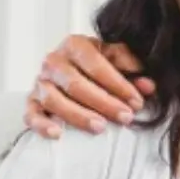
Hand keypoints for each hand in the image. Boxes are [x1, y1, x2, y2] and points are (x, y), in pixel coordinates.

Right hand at [25, 35, 153, 138]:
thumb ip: (134, 70)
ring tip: (100, 127)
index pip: (96, 64)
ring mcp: (40, 82)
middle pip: (75, 84)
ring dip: (78, 115)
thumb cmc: (103, 64)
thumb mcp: (119, 60)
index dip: (118, 84)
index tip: (137, 101)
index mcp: (76, 45)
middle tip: (126, 117)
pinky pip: (31, 115)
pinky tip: (58, 134)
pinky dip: (42, 125)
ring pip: (54, 100)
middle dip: (104, 102)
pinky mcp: (32, 102)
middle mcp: (54, 61)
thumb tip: (148, 86)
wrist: (78, 69)